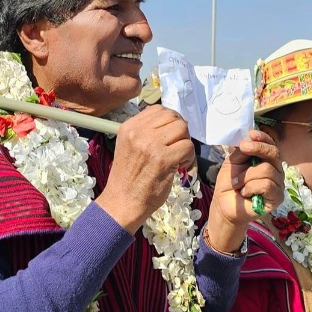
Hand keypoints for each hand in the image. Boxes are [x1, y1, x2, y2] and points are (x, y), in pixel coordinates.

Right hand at [98, 105, 195, 232]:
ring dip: (186, 142)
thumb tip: (171, 122)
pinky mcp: (163, 159)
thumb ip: (145, 132)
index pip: (158, 109)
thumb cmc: (128, 178)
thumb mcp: (129, 146)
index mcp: (128, 127)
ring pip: (182, 128)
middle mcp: (138, 132)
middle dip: (180, 131)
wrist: (122, 202)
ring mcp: (150, 144)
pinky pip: (188, 146)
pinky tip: (181, 166)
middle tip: (178, 147)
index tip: (172, 135)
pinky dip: (189, 156)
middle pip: (173, 117)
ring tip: (179, 156)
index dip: (171, 120)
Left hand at [202, 130, 282, 252]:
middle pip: (274, 153)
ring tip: (237, 183)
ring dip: (247, 176)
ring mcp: (278, 184)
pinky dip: (251, 187)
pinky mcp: (277, 198)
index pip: (271, 145)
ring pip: (267, 170)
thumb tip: (248, 137)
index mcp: (266, 160)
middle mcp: (276, 171)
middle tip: (243, 149)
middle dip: (258, 148)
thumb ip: (242, 151)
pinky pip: (267, 185)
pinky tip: (244, 192)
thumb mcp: (233, 162)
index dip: (263, 138)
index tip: (251, 134)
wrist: (224, 205)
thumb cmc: (230, 183)